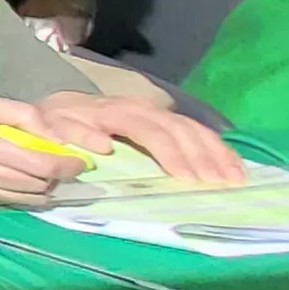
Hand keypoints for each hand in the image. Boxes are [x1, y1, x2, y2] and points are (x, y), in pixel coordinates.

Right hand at [0, 93, 82, 204]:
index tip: (81, 162)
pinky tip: (27, 184)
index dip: (66, 166)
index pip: (37, 165)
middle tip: (69, 167)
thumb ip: (19, 114)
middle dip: (59, 179)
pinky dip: (24, 195)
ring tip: (51, 176)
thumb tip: (55, 135)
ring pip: (23, 199)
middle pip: (35, 186)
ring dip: (44, 190)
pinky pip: (6, 203)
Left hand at [30, 91, 245, 185]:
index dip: (170, 153)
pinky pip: (198, 130)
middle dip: (201, 158)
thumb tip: (102, 146)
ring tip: (235, 179)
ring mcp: (157, 112)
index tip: (187, 178)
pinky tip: (234, 167)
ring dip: (216, 153)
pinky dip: (218, 148)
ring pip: (193, 129)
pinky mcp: (167, 119)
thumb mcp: (53, 126)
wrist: (60, 104)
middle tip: (220, 185)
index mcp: (115, 111)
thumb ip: (72, 135)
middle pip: (179, 130)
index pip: (149, 130)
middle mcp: (141, 108)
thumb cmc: (56, 123)